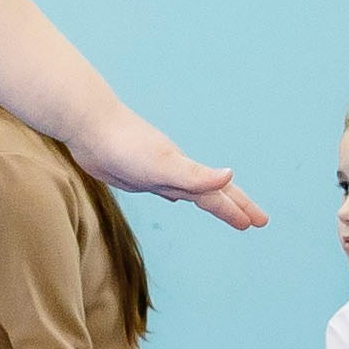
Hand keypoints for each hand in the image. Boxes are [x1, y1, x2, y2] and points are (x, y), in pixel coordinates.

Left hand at [67, 107, 265, 233]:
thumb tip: (229, 175)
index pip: (218, 195)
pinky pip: (163, 188)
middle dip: (232, 207)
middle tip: (254, 222)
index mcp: (183, 171)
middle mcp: (173, 171)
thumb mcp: (163, 165)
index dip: (237, 209)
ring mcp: (154, 172)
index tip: (259, 222)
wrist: (90, 126)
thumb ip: (195, 175)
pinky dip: (174, 194)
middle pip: (210, 194)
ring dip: (207, 200)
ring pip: (188, 191)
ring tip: (222, 208)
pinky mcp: (134, 174)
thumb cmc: (126, 146)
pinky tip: (172, 196)